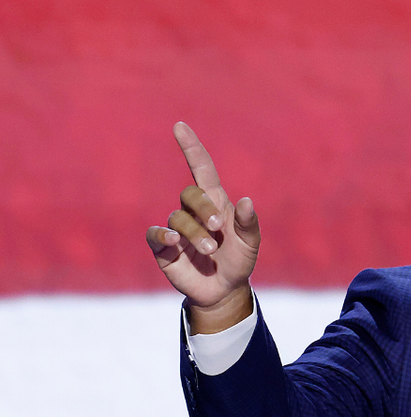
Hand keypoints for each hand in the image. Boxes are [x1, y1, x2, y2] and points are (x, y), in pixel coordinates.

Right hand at [146, 122, 259, 332]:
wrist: (224, 290)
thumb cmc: (238, 261)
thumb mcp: (250, 244)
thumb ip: (249, 224)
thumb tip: (247, 201)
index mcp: (215, 204)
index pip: (201, 170)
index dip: (191, 148)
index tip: (180, 126)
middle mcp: (193, 212)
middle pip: (190, 194)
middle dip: (204, 208)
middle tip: (218, 229)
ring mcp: (177, 229)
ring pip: (177, 217)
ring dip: (194, 232)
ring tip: (211, 249)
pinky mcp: (163, 248)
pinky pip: (155, 234)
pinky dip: (162, 235)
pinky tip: (173, 241)